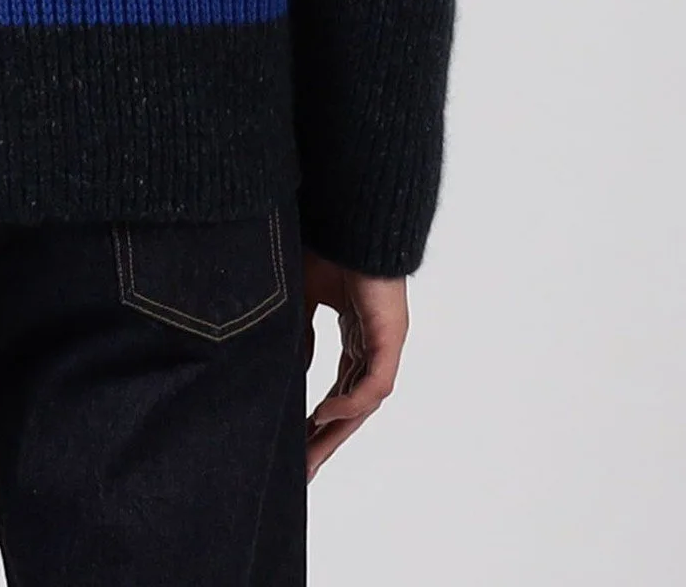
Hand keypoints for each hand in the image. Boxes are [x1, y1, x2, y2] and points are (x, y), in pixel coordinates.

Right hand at [301, 251, 408, 481]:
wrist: (352, 215)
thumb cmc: (330, 244)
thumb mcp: (303, 295)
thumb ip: (301, 333)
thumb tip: (296, 369)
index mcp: (356, 335)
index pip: (339, 387)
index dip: (318, 417)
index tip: (295, 442)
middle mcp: (373, 345)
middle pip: (351, 405)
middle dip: (326, 438)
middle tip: (304, 470)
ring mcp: (384, 343)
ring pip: (362, 403)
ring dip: (336, 431)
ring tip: (310, 455)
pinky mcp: (389, 337)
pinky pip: (373, 383)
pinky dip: (350, 403)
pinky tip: (325, 415)